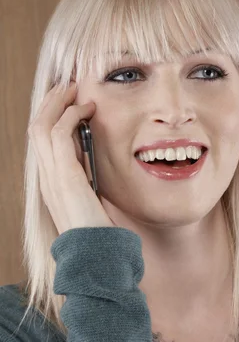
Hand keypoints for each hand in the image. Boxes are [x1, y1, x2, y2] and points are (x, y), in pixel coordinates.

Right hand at [28, 81, 114, 234]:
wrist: (97, 255)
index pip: (43, 140)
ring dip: (57, 103)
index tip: (69, 101)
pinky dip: (70, 116)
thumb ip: (89, 179)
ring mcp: (52, 177)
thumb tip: (97, 160)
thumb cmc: (99, 231)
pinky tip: (86, 110)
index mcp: (52, 181)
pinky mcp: (64, 177)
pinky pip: (59, 135)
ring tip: (73, 89)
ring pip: (41, 126)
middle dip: (50, 103)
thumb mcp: (92, 199)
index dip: (52, 116)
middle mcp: (47, 177)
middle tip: (68, 86)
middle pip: (36, 127)